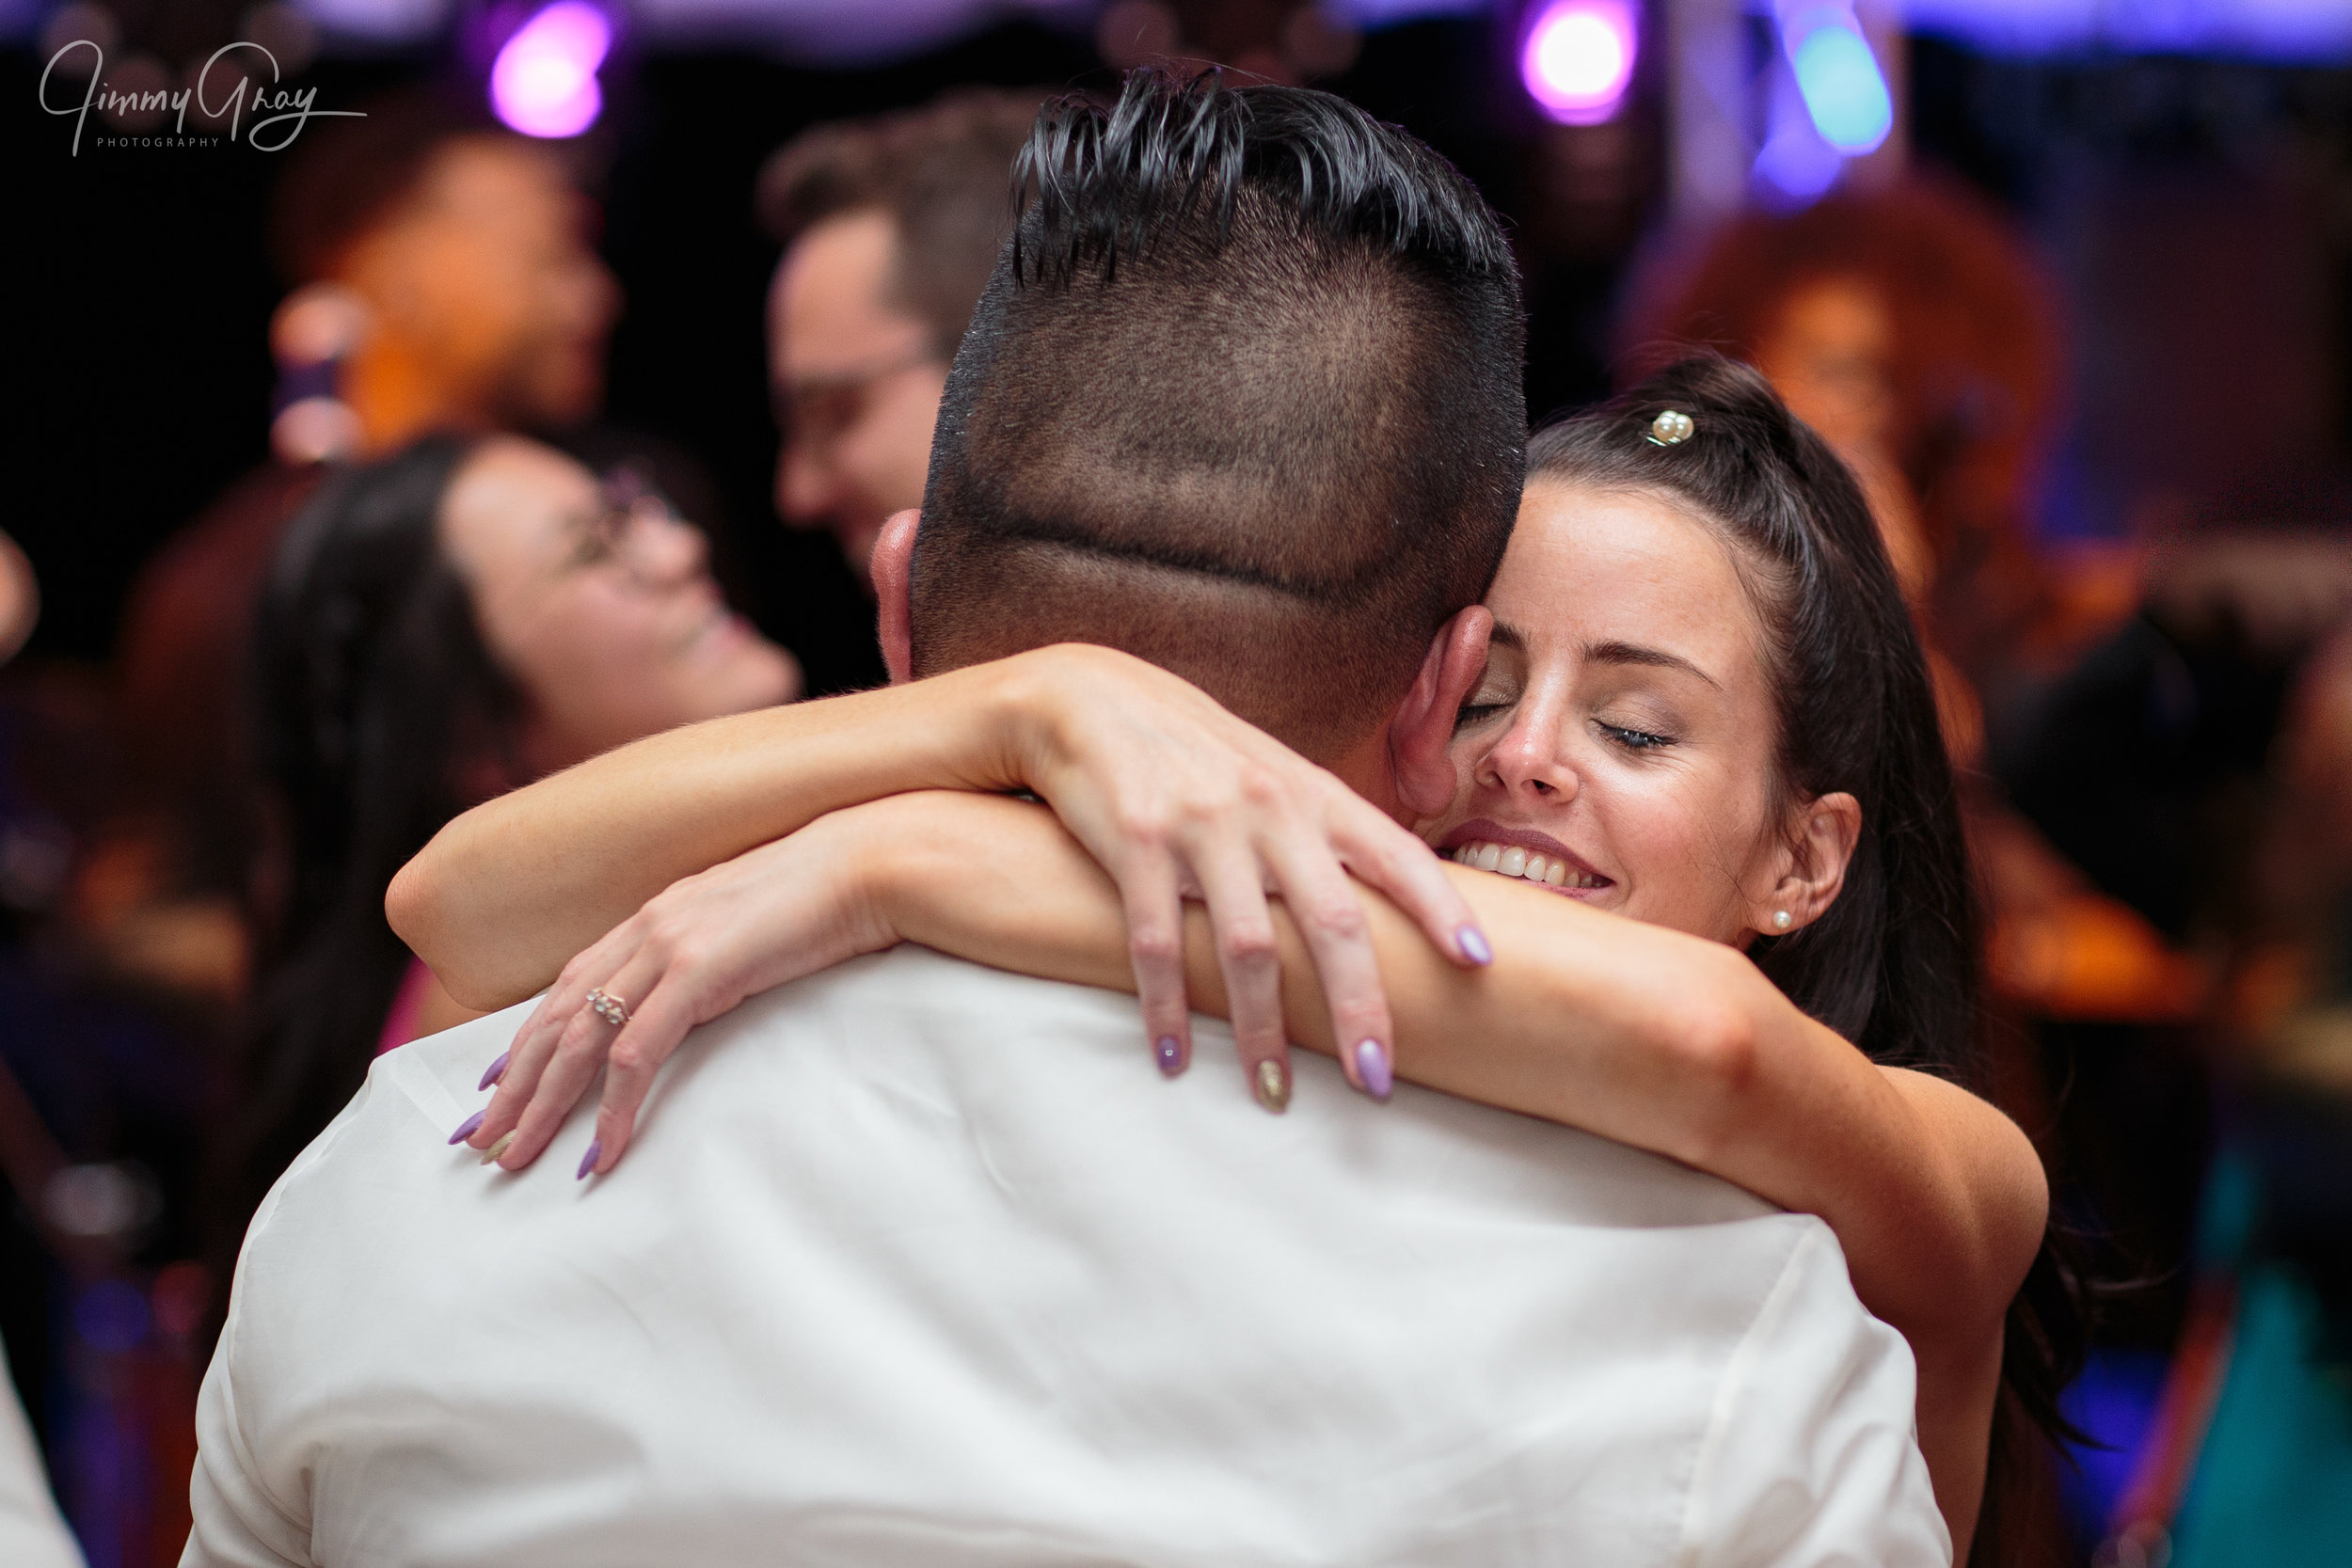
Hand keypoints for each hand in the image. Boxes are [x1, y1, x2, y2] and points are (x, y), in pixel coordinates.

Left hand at [462, 808, 898, 1175]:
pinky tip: (603, 1149)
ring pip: (580, 1039)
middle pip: (557, 1016)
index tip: (495, 1082)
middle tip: (479, 1140)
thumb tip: (709, 994)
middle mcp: (650, 925)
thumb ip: (719, 955)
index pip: (570, 982)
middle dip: (514, 1084)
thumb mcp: (756, 927)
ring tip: (514, 1156)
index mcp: (660, 913)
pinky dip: (615, 1107)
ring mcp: (671, 944)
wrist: (875, 861)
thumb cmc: (834, 895)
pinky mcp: (701, 970)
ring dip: (543, 1105)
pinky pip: (638, 1053)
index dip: (527, 1036)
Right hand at [1004, 645, 1490, 1108]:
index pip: (1395, 852)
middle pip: (1333, 920)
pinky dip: (1167, 1009)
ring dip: (1262, 1031)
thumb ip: (1319, 837)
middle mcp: (1268, 806)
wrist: (1089, 699)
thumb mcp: (1270, 777)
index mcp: (1312, 793)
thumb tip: (1382, 914)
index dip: (1442, 907)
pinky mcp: (1136, 841)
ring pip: (1248, 948)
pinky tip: (1172, 1058)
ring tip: (1273, 1093)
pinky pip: (1158, 945)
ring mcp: (1203, 824)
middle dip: (1359, 1007)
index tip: (1478, 963)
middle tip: (1375, 1079)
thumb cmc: (1193, 753)